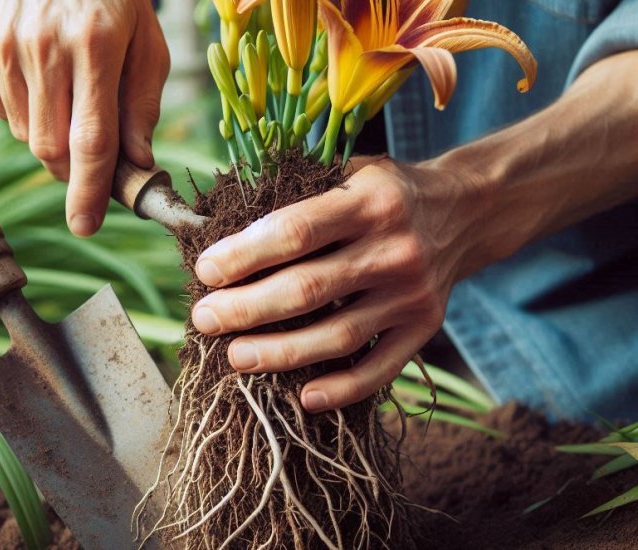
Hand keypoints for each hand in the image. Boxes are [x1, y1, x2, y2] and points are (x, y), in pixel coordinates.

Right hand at [0, 0, 169, 235]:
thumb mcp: (145, 41)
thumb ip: (142, 104)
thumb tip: (138, 162)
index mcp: (96, 45)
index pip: (91, 140)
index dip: (89, 191)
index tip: (86, 224)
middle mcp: (44, 46)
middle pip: (51, 148)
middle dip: (72, 170)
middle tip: (90, 158)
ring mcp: (4, 44)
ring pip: (25, 133)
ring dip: (50, 138)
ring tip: (68, 96)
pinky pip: (0, 109)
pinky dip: (23, 113)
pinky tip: (40, 81)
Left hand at [191, 157, 488, 411]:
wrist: (464, 211)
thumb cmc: (385, 191)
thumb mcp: (349, 170)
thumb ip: (297, 193)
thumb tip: (220, 223)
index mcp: (368, 201)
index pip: (294, 232)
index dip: (243, 255)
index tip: (204, 271)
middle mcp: (394, 248)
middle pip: (307, 289)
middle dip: (245, 309)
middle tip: (204, 320)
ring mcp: (412, 294)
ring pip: (338, 336)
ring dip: (280, 353)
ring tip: (235, 358)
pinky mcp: (424, 327)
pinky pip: (381, 368)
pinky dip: (342, 389)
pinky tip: (303, 398)